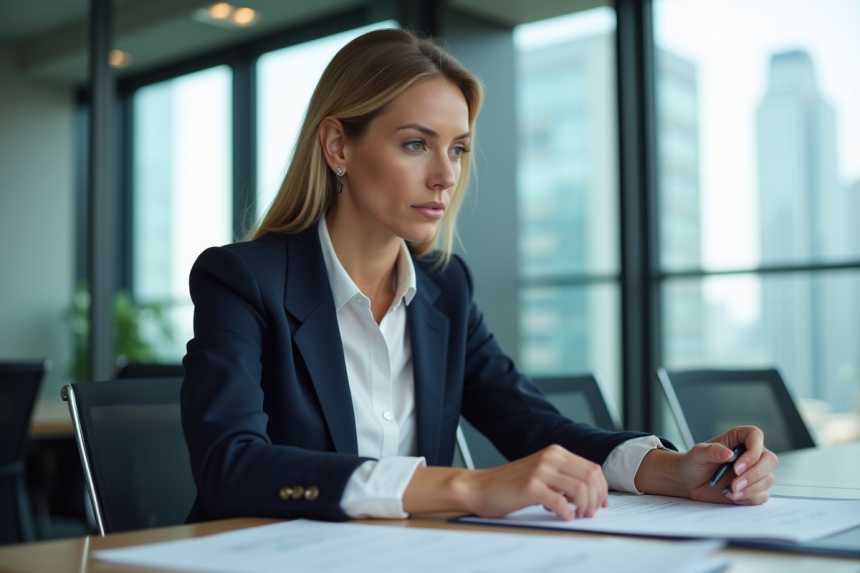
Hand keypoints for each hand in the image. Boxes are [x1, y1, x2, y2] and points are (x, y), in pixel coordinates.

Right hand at [454, 445, 606, 519]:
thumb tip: (591, 495)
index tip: (600, 504)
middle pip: (591, 477)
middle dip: (596, 499)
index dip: (602, 489)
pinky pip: (561, 503)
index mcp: (555, 452)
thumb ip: (563, 478)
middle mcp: (550, 457)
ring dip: (584, 507)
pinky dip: (567, 514)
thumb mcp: (541, 473)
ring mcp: (540, 470)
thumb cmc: (510, 485)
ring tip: (577, 516)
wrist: (479, 487)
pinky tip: (563, 517)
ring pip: (580, 489)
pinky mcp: (530, 486)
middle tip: (590, 513)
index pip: (592, 468)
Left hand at [679, 426, 778, 505]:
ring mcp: (752, 473)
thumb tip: (728, 453)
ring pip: (768, 479)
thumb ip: (711, 451)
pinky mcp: (752, 489)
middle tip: (734, 484)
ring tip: (730, 492)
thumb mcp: (697, 454)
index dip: (753, 451)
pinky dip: (750, 498)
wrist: (688, 482)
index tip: (737, 466)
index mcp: (737, 439)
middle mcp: (749, 455)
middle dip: (754, 474)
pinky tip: (733, 497)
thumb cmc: (693, 463)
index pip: (756, 436)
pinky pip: (763, 495)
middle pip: (770, 460)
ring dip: (751, 488)